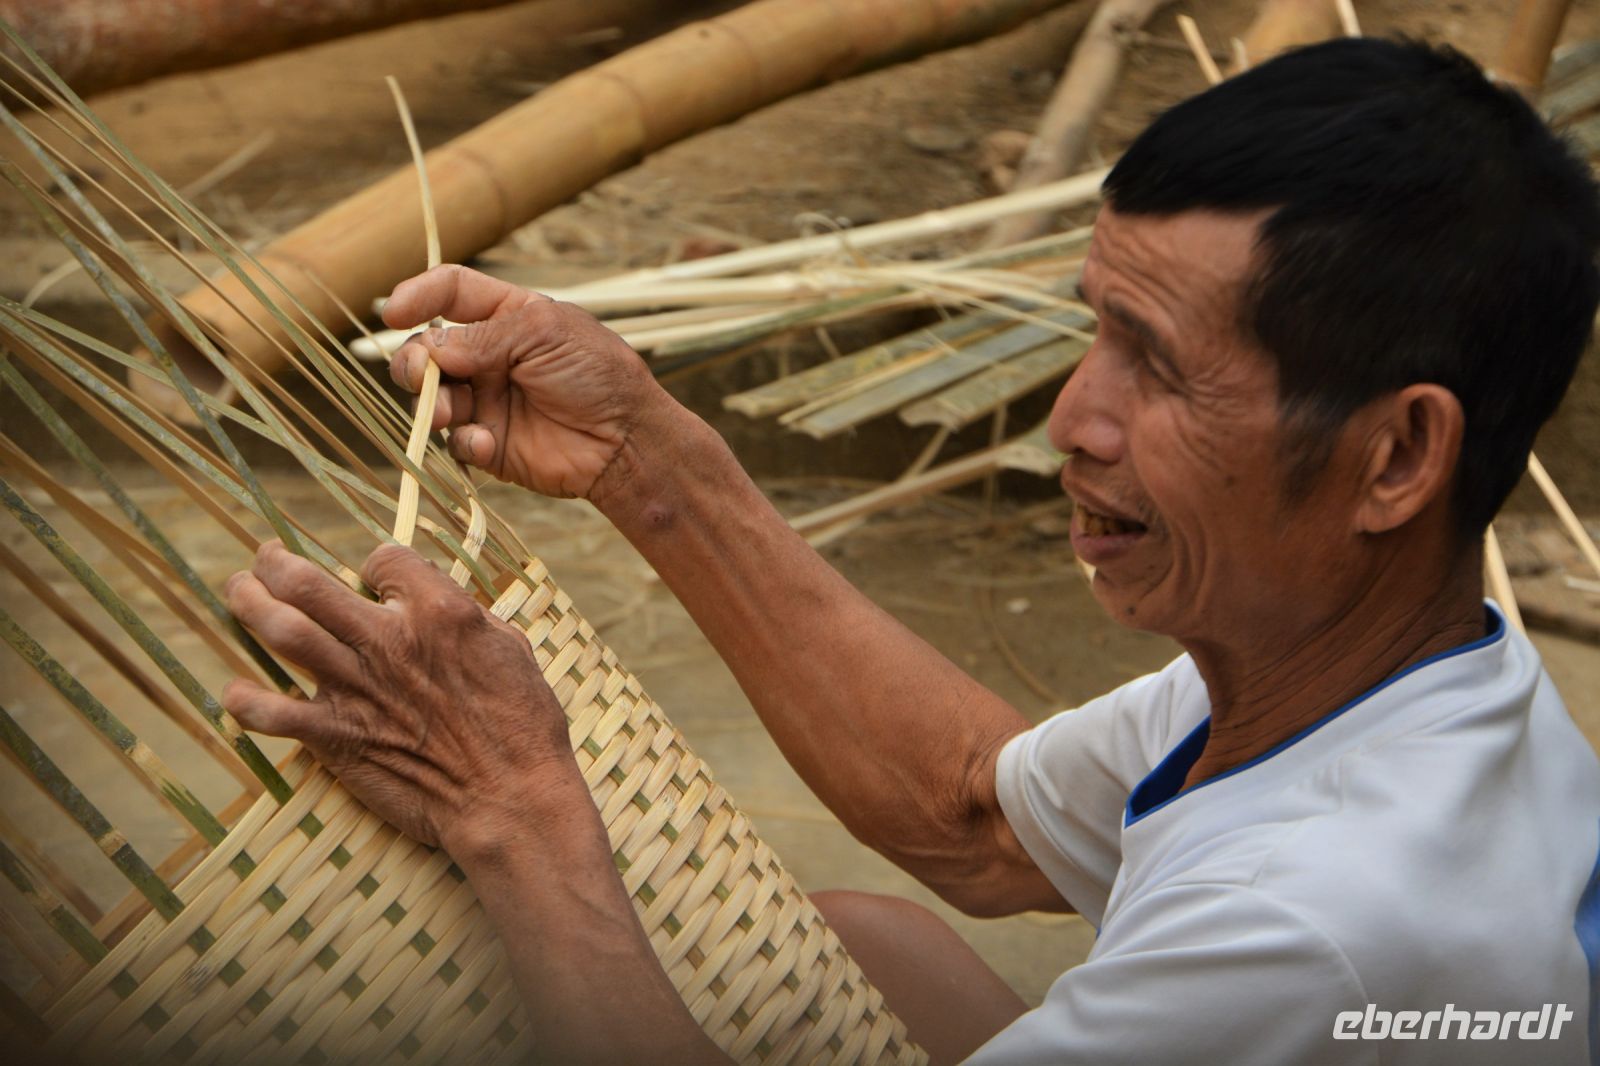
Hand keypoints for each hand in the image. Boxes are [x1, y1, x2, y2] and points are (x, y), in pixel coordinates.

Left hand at [221, 541, 572, 849]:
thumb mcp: (510, 648)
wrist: (509, 797)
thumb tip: (438, 604)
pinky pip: (273, 714)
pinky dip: (246, 702)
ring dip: (250, 605)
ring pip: (282, 631)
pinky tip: (235, 694)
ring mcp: (356, 688)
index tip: (372, 579)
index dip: (375, 565)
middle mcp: (388, 640)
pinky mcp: (338, 736)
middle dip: (276, 563)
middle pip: (308, 582)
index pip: (384, 559)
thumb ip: (465, 618)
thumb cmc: (523, 726)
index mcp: (439, 611)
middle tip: (263, 558)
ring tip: (239, 593)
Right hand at [384, 264, 667, 500]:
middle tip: (422, 375)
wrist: (624, 440)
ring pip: (431, 397)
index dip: (418, 295)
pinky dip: (463, 441)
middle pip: (426, 349)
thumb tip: (426, 348)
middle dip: (414, 361)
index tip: (392, 312)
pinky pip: (455, 442)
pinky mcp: (489, 443)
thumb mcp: (543, 335)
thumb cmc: (596, 374)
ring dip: (432, 403)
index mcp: (507, 316)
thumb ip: (482, 337)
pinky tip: (486, 442)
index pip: (451, 292)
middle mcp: (489, 355)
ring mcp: (486, 400)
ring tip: (448, 413)